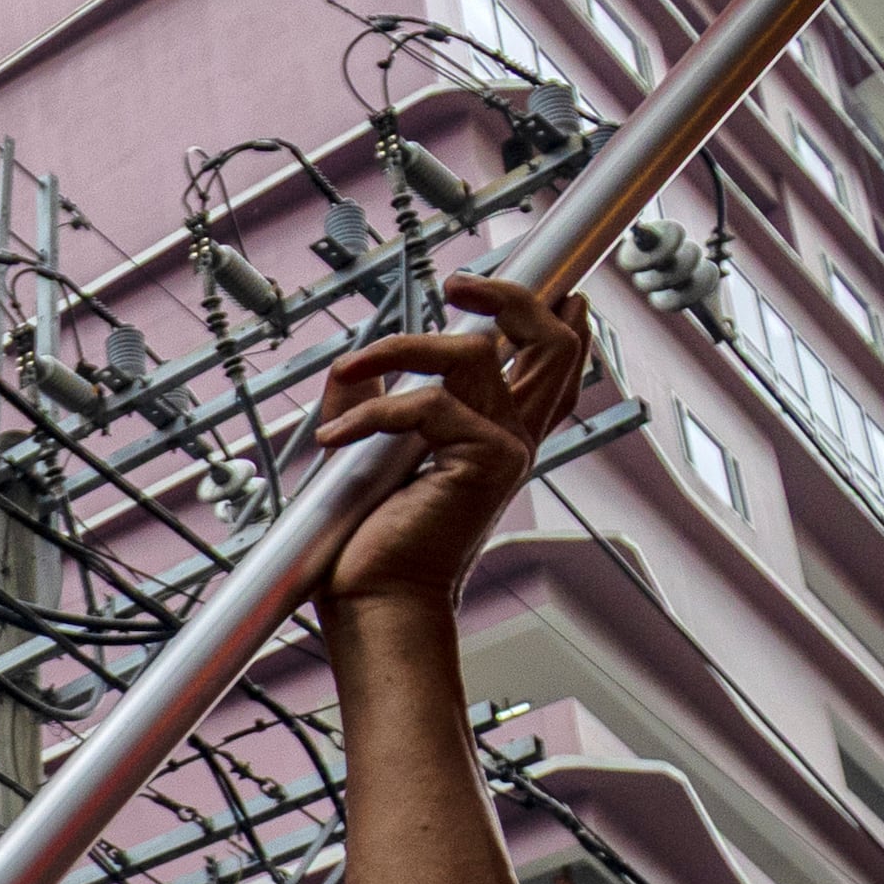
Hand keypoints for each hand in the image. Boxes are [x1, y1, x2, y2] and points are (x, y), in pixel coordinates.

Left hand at [312, 271, 589, 636]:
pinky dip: (369, 414)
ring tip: (350, 367)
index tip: (523, 282)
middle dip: (511, 297)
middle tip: (458, 283)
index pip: (550, 364)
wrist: (375, 601)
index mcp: (498, 435)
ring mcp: (506, 447)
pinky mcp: (484, 461)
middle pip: (550, 341)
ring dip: (401, 347)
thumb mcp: (368, 455)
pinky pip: (425, 404)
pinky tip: (333, 441)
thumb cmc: (370, 541)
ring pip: (475, 354)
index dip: (551, 315)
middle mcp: (515, 436)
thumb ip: (368, 402)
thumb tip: (351, 365)